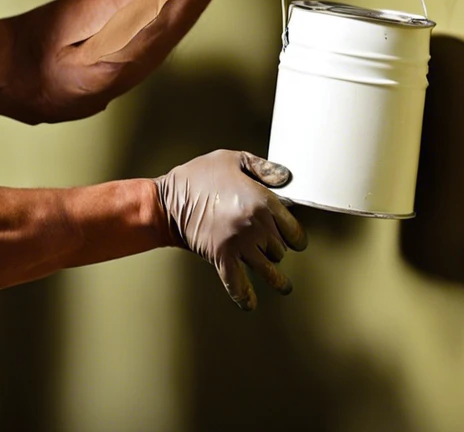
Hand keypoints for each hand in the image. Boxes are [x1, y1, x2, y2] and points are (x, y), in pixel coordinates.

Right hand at [155, 150, 306, 309]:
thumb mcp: (232, 159)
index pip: (294, 230)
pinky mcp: (221, 258)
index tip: (295, 241)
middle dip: (278, 249)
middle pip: (280, 249)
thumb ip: (263, 168)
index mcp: (262, 201)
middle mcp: (255, 226)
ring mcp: (239, 245)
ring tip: (284, 287)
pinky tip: (250, 304)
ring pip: (268, 268)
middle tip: (273, 248)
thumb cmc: (198, 176)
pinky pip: (238, 284)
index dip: (296, 237)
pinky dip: (245, 297)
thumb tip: (286, 178)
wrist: (167, 201)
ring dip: (277, 280)